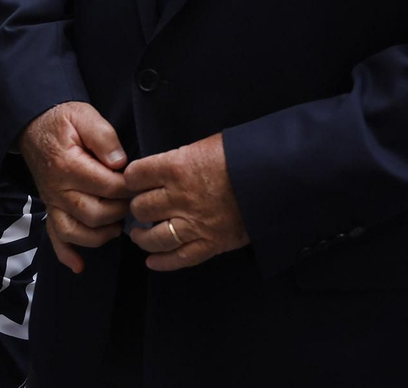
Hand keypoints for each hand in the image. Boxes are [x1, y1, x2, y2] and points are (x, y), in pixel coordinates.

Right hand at [19, 102, 130, 273]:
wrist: (35, 124)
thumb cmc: (63, 120)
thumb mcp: (85, 116)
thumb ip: (104, 137)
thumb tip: (120, 163)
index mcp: (69, 165)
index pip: (107, 186)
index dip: (129, 188)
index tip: (141, 183)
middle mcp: (58, 189)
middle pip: (95, 213)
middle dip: (119, 211)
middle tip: (132, 202)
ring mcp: (52, 202)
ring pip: (77, 231)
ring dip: (101, 235)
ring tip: (117, 226)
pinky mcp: (50, 208)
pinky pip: (55, 236)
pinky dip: (66, 253)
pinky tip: (79, 265)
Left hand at [125, 133, 248, 270]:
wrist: (276, 176)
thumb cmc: (241, 154)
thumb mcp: (204, 145)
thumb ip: (179, 159)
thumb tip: (161, 169)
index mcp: (176, 167)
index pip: (135, 176)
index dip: (131, 180)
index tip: (133, 182)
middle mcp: (179, 197)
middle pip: (140, 208)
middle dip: (137, 208)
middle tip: (141, 207)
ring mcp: (194, 223)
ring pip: (154, 236)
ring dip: (142, 237)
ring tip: (140, 235)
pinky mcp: (211, 243)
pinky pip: (180, 257)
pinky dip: (163, 262)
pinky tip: (152, 261)